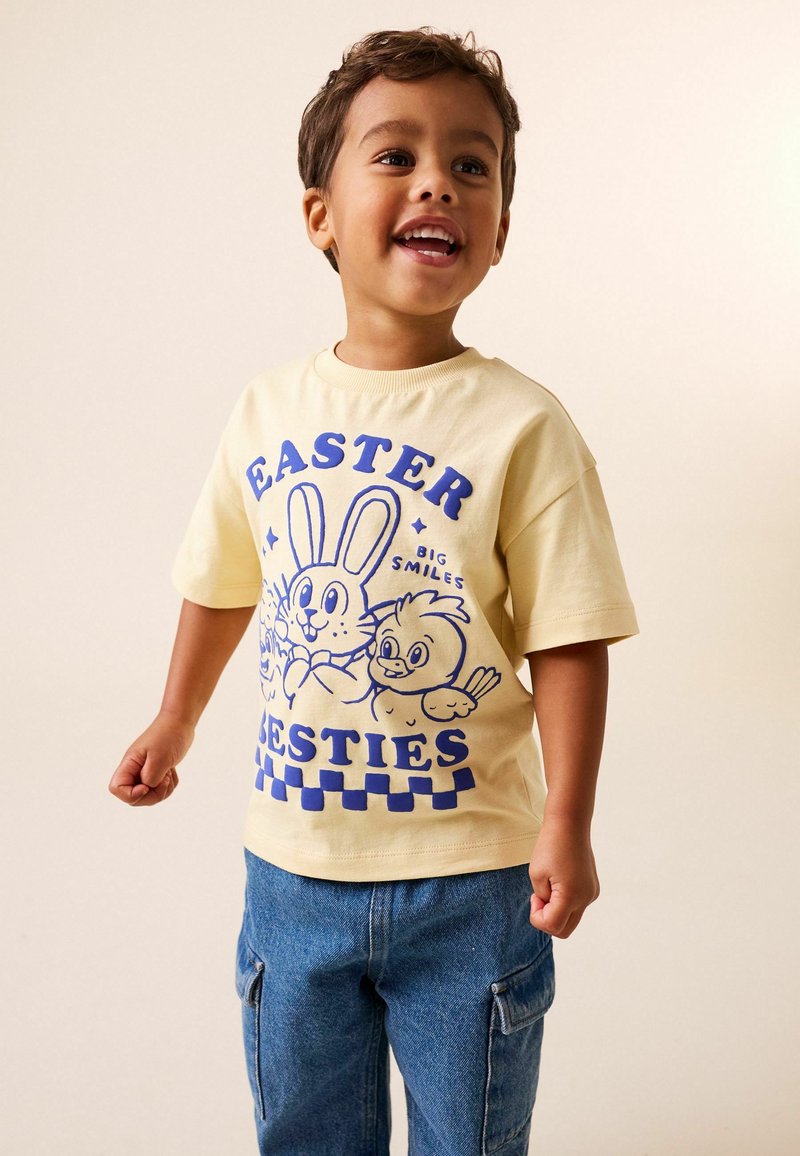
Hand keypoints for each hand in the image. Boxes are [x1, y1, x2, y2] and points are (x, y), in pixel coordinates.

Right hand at [108, 710, 194, 806]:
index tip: (146, 787)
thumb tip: (148, 788)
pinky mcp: (156, 772)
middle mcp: (134, 769)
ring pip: (148, 796)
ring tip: (169, 774)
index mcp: (130, 764)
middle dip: (152, 795)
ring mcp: (144, 771)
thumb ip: (151, 778)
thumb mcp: (160, 759)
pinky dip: (169, 785)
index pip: (116, 788)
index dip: (130, 795)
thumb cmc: (169, 736)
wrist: (180, 722)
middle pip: (134, 797)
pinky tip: (172, 772)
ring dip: (162, 790)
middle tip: (164, 779)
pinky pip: (160, 790)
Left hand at [528, 818, 599, 938]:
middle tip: (539, 898)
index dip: (537, 918)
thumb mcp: (537, 874)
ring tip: (548, 887)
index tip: (534, 897)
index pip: (553, 926)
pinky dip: (565, 903)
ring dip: (556, 911)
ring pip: (571, 918)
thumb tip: (550, 909)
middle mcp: (586, 898)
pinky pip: (577, 905)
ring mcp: (592, 893)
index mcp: (572, 896)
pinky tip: (558, 883)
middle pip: (565, 930)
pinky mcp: (592, 887)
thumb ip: (543, 900)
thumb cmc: (550, 846)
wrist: (570, 824)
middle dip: (548, 920)